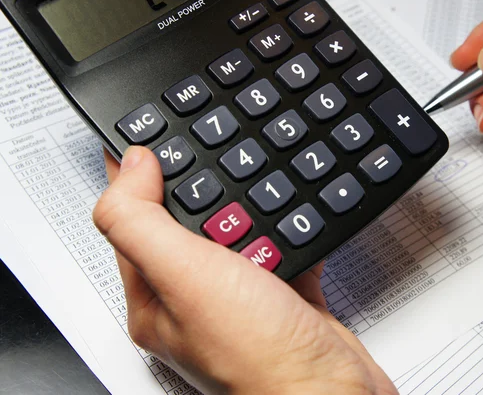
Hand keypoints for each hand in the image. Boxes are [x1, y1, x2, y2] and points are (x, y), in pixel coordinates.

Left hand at [93, 147, 397, 394]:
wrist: (331, 391)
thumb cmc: (259, 355)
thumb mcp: (184, 275)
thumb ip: (143, 220)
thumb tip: (129, 166)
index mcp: (155, 298)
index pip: (132, 222)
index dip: (137, 176)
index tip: (152, 135)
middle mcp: (194, 300)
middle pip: (187, 223)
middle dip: (202, 187)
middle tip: (214, 151)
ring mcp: (239, 299)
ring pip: (235, 232)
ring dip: (247, 206)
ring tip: (258, 178)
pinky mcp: (280, 297)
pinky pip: (276, 248)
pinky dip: (285, 228)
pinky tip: (293, 212)